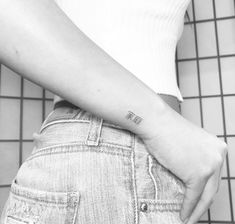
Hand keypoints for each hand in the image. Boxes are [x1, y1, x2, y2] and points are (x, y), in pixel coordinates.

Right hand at [141, 107, 227, 223]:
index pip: (214, 175)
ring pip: (205, 196)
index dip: (206, 190)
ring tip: (188, 219)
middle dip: (203, 204)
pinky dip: (188, 209)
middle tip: (194, 214)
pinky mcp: (197, 174)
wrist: (157, 122)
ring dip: (197, 210)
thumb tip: (188, 176)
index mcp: (217, 148)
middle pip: (213, 188)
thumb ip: (193, 158)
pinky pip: (193, 197)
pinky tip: (183, 216)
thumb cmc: (166, 129)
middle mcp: (218, 156)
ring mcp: (210, 165)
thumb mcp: (187, 144)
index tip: (199, 200)